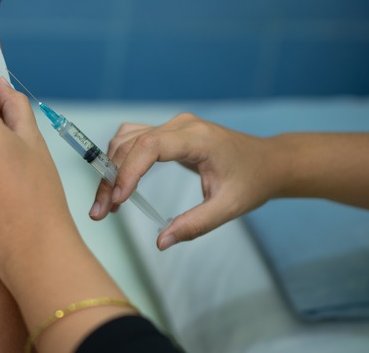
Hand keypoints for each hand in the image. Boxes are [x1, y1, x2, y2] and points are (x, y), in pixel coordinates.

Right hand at [92, 113, 281, 249]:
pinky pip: (134, 139)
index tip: (117, 200)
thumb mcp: (228, 208)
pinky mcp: (169, 131)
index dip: (128, 171)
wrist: (267, 161)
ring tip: (106, 203)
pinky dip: (121, 159)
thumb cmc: (251, 182)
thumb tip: (161, 242)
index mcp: (198, 139)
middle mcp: (181, 125)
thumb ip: (195, 225)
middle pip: (131, 143)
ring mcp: (174, 125)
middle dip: (111, 177)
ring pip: (127, 138)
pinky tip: (117, 184)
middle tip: (100, 212)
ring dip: (111, 168)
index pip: (150, 146)